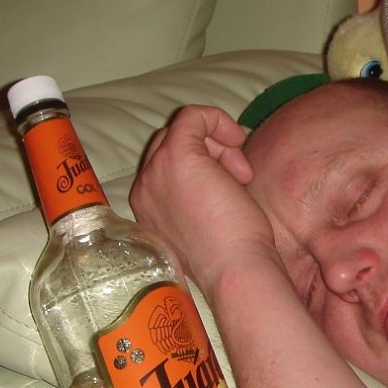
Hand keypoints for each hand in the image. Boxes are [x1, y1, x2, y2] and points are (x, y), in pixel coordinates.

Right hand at [129, 105, 278, 291]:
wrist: (235, 271)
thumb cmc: (231, 257)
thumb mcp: (206, 225)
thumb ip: (198, 198)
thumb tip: (219, 174)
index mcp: (148, 208)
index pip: (166, 167)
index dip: (202, 165)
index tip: (231, 184)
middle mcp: (144, 188)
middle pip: (170, 146)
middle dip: (209, 153)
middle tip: (239, 178)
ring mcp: (156, 171)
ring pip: (182, 132)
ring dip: (218, 145)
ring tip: (242, 175)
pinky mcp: (177, 156)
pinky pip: (191, 116)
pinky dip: (215, 119)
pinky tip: (237, 138)